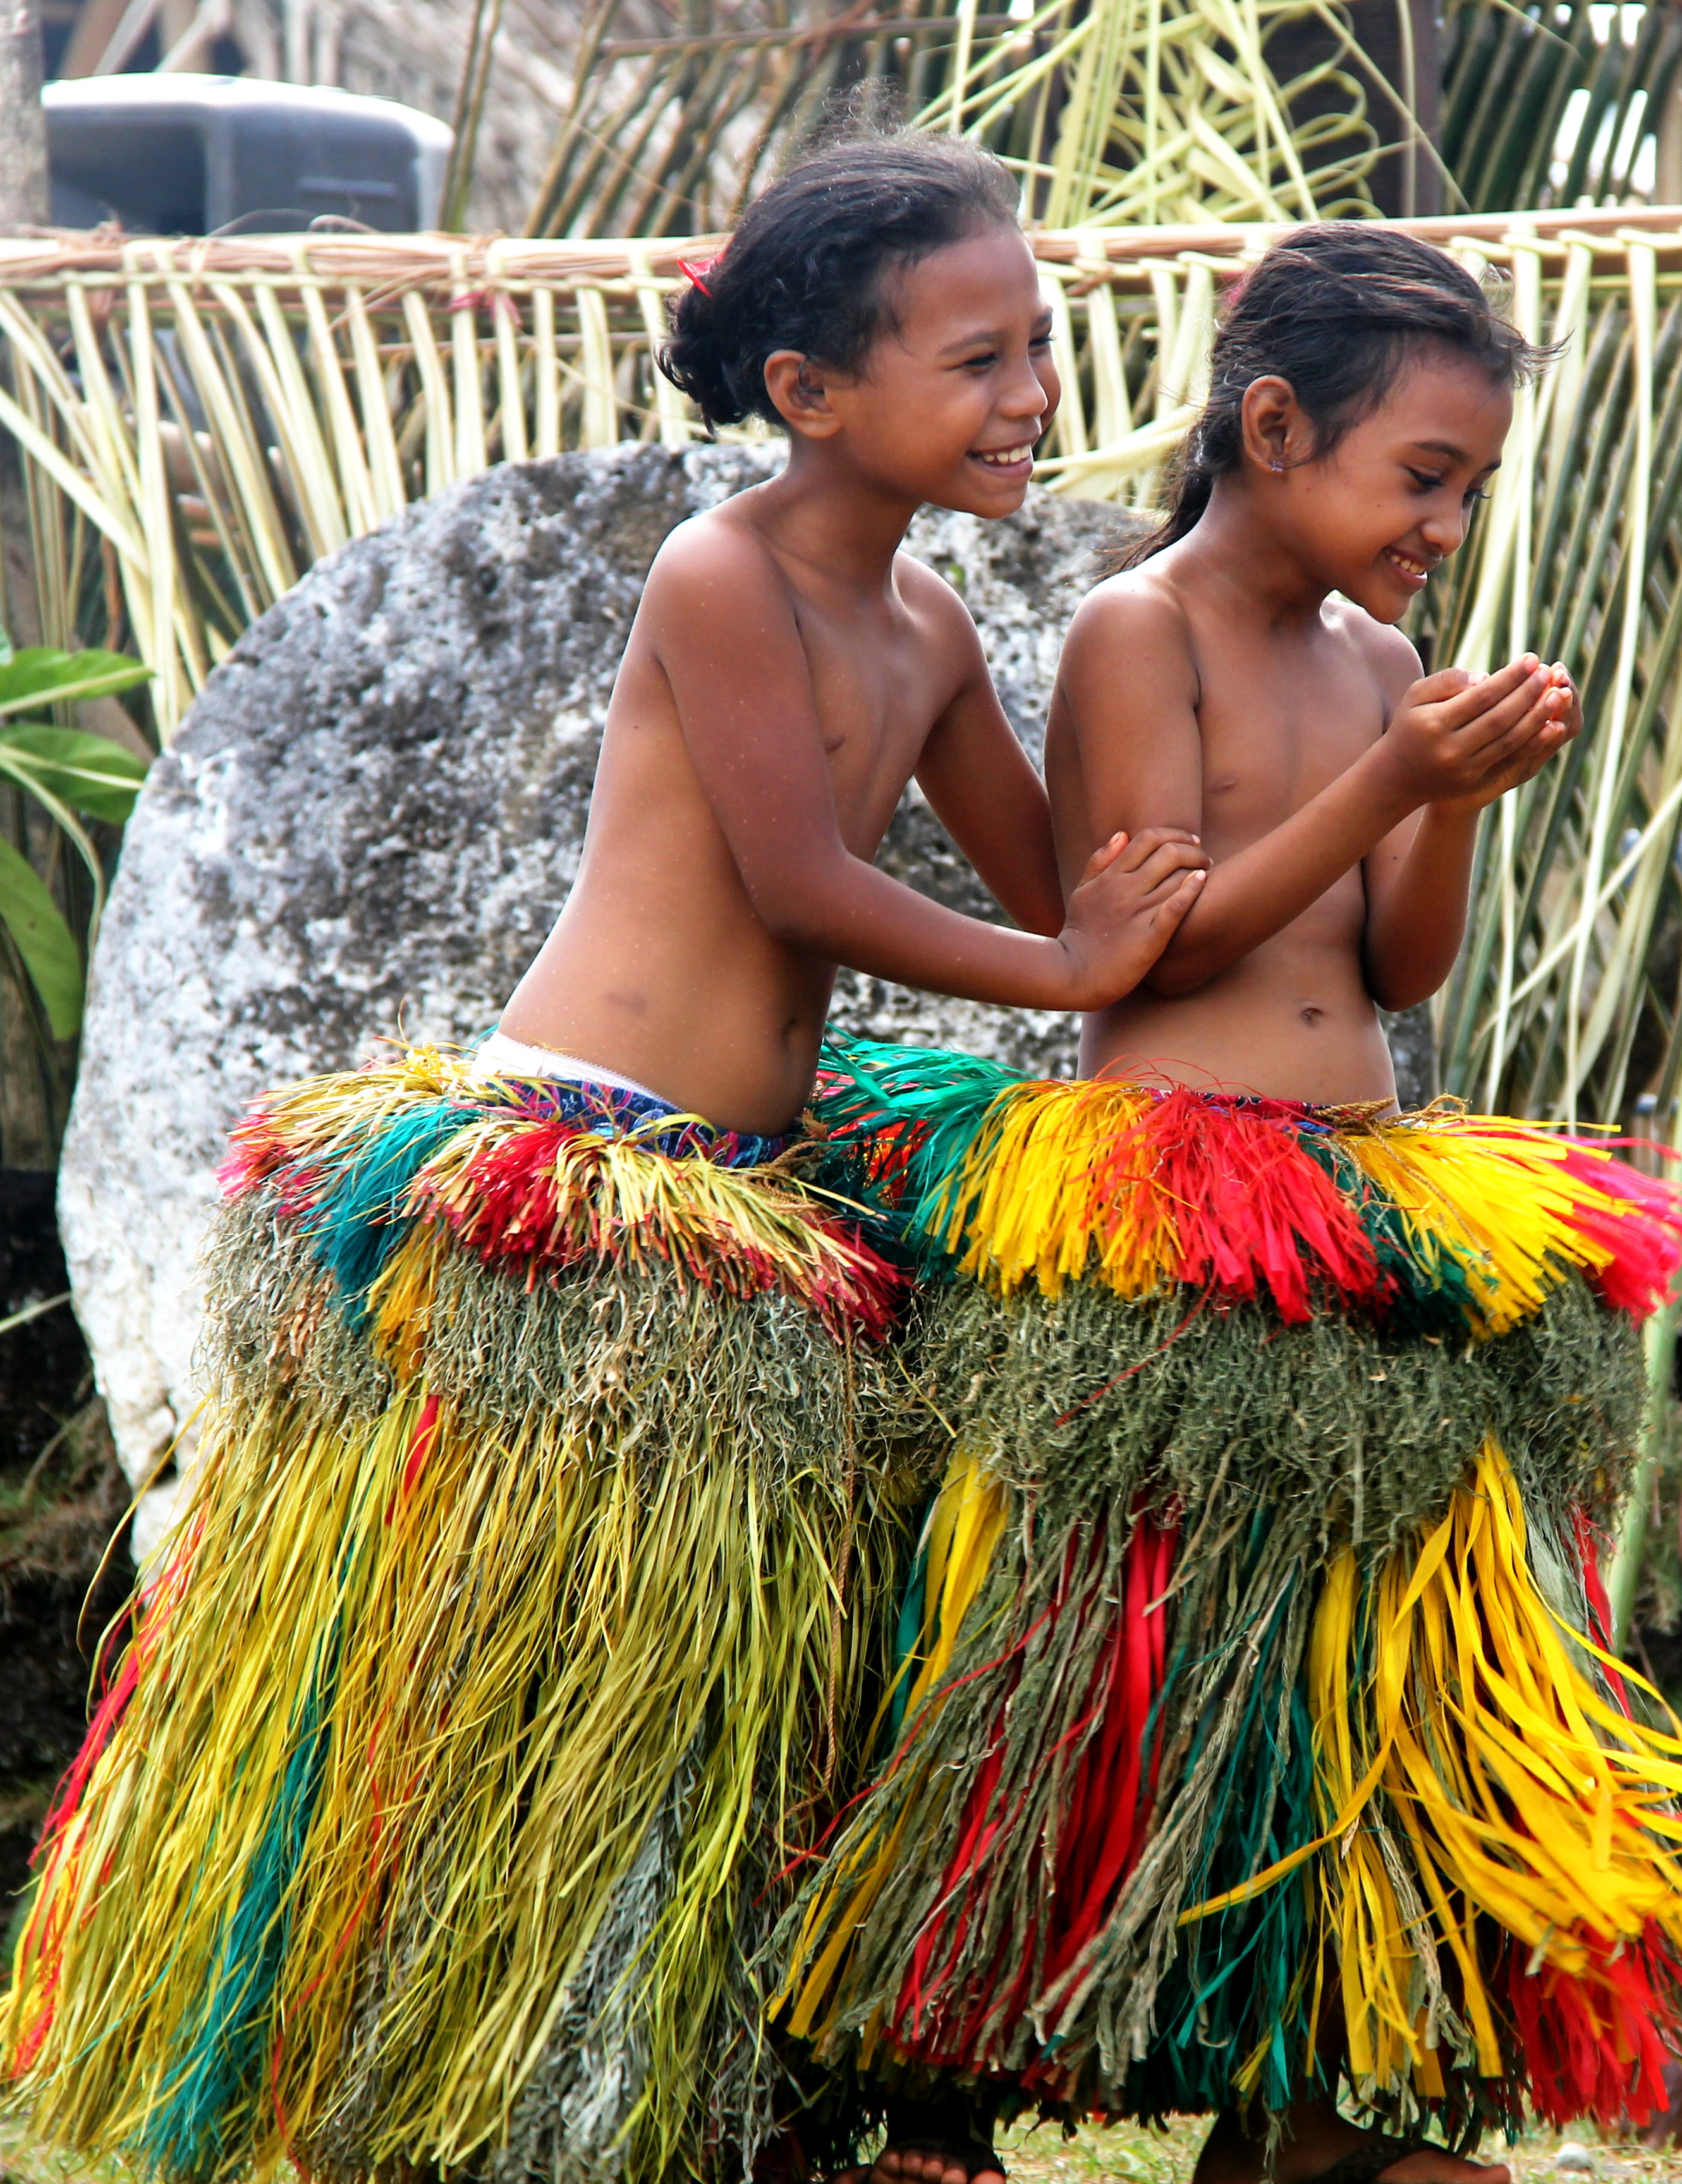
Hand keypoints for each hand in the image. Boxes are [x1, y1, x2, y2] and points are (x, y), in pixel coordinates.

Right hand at [1056, 827, 1208, 1008]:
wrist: (1074, 973)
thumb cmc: (1080, 932)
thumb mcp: (1082, 891)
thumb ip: (1100, 861)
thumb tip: (1122, 834)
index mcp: (1112, 876)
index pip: (1148, 839)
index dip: (1174, 834)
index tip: (1188, 842)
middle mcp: (1126, 890)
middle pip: (1169, 853)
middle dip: (1193, 849)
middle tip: (1204, 857)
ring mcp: (1139, 913)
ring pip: (1177, 877)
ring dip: (1197, 868)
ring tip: (1206, 872)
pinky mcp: (1150, 937)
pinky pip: (1175, 908)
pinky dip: (1191, 890)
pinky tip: (1202, 881)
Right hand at [1377, 654, 1574, 812]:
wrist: (1396, 776)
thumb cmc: (1409, 726)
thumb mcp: (1415, 696)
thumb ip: (1447, 680)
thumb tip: (1485, 678)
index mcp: (1435, 724)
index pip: (1482, 696)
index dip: (1511, 677)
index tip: (1532, 659)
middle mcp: (1451, 749)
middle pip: (1500, 718)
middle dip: (1529, 694)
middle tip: (1550, 673)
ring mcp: (1465, 769)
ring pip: (1510, 740)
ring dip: (1539, 717)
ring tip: (1559, 695)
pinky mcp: (1476, 782)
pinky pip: (1511, 760)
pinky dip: (1535, 743)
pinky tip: (1554, 726)